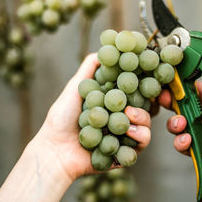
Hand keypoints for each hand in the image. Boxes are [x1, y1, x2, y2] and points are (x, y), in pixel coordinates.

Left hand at [0, 53, 151, 201]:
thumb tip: (105, 48)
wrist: (55, 149)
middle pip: (145, 108)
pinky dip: (139, 137)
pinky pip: (142, 145)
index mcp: (112, 103)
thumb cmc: (61, 118)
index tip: (146, 75)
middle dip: (145, 103)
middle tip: (133, 101)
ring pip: (146, 125)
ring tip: (129, 116)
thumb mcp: (75, 87)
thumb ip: (89, 68)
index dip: (142, 84)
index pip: (134, 92)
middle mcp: (121, 118)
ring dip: (142, 119)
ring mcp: (124, 136)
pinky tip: (128, 132)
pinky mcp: (124, 153)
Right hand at [159, 43, 201, 201]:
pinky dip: (181, 141)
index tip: (173, 75)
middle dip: (176, 100)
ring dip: (176, 121)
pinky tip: (186, 139)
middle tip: (163, 96)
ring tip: (178, 123)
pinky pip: (186, 144)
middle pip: (190, 103)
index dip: (188, 80)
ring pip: (185, 122)